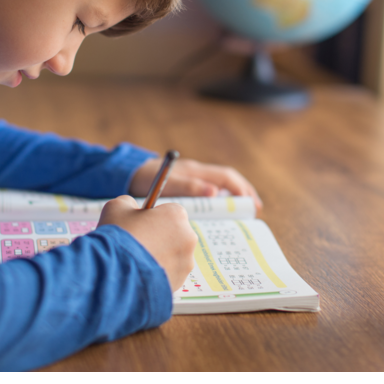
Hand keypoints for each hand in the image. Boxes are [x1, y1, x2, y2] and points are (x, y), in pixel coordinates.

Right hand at [97, 196, 197, 291]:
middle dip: (159, 238)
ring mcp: (185, 263)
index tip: (140, 225)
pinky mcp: (179, 282)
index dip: (153, 218)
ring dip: (159, 256)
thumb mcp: (117, 207)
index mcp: (177, 215)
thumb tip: (133, 209)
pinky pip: (168, 274)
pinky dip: (157, 274)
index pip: (170, 212)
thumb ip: (129, 203)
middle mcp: (188, 238)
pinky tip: (140, 274)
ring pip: (173, 255)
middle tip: (137, 244)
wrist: (113, 275)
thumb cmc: (117, 237)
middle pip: (174, 234)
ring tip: (137, 261)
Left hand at [130, 157, 263, 211]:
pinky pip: (208, 190)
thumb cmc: (146, 178)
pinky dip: (219, 199)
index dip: (241, 189)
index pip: (226, 178)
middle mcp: (196, 172)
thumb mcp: (166, 183)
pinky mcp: (185, 184)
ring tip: (243, 212)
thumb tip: (214, 192)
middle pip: (227, 180)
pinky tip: (220, 212)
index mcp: (195, 171)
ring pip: (219, 185)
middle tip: (255, 209)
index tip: (251, 204)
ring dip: (233, 196)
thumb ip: (187, 186)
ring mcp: (192, 177)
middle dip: (243, 192)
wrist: (128, 173)